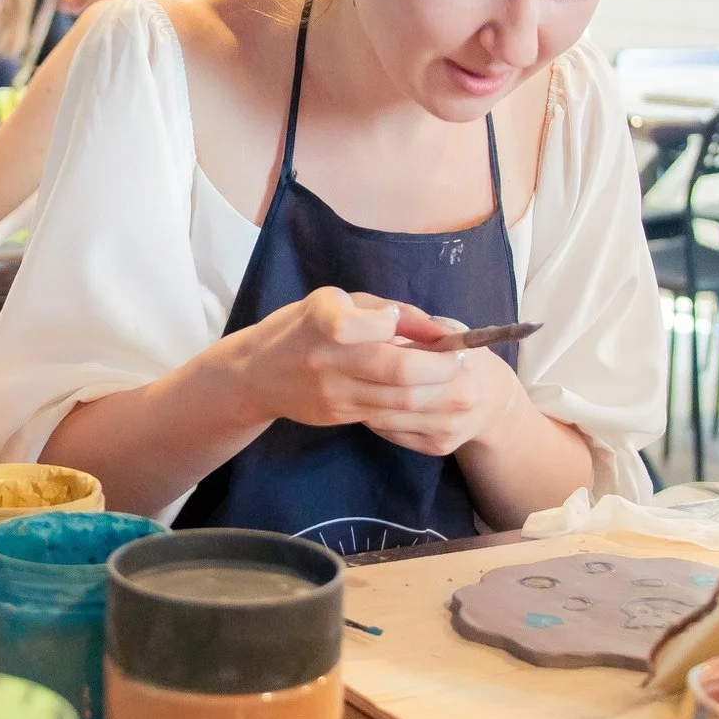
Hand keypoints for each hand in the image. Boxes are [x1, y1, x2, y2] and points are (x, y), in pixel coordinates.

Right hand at [229, 290, 516, 456]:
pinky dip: (418, 408)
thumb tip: (439, 330)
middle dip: (441, 368)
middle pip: (397, 372)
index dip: (403, 325)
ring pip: (401, 402)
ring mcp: (332, 393)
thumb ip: (389, 311)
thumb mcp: (338, 301)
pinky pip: (389, 417)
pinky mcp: (339, 416)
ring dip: (439, 392)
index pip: (366, 325)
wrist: (257, 374)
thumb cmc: (303, 326)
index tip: (425, 323)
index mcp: (321, 319)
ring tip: (454, 378)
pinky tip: (430, 396)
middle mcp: (325, 359)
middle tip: (461, 358)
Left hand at [368, 337, 531, 458]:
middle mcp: (456, 403)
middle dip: (366, 383)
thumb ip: (422, 325)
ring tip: (358, 385)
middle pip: (394, 397)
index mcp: (459, 370)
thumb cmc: (464, 358)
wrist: (494, 403)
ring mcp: (446, 430)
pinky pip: (391, 434)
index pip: (405, 368)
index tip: (360, 348)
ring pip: (387, 419)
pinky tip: (374, 404)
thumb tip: (384, 321)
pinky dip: (375, 419)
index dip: (378, 358)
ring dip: (365, 402)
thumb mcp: (451, 332)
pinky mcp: (435, 448)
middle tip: (349, 369)